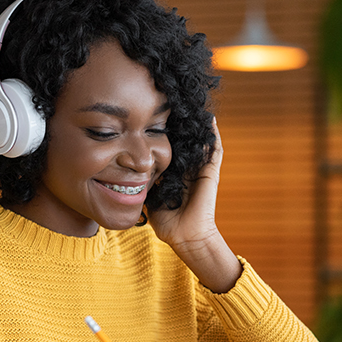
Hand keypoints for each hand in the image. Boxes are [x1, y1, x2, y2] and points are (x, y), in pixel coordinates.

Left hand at [148, 117, 223, 253]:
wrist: (185, 236)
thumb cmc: (167, 223)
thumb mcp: (150, 197)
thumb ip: (143, 184)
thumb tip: (126, 172)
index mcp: (175, 176)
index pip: (169, 151)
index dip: (162, 136)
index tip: (153, 119)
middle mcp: (188, 171)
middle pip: (184, 144)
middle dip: (180, 127)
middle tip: (171, 106)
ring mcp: (201, 171)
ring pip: (200, 143)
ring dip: (197, 127)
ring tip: (192, 107)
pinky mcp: (210, 173)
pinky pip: (214, 151)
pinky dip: (213, 135)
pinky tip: (209, 119)